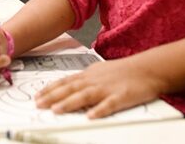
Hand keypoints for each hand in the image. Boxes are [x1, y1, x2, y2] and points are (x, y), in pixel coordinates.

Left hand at [34, 56, 165, 118]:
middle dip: (53, 96)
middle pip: (71, 88)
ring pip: (85, 95)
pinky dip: (99, 110)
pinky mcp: (122, 96)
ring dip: (69, 103)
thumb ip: (84, 79)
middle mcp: (95, 80)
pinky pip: (109, 104)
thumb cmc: (123, 71)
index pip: (65, 81)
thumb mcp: (100, 71)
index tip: (37, 96)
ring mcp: (108, 88)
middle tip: (38, 104)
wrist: (147, 68)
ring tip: (56, 110)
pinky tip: (90, 116)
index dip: (50, 89)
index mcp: (89, 75)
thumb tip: (68, 86)